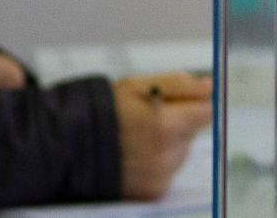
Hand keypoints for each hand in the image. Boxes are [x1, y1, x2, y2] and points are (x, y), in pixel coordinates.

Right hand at [114, 73, 212, 200]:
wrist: (65, 148)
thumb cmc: (102, 112)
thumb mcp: (138, 86)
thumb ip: (179, 85)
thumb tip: (211, 87)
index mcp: (166, 125)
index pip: (208, 113)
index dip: (197, 104)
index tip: (184, 102)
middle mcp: (166, 155)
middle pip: (193, 133)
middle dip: (180, 123)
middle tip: (148, 120)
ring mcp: (160, 176)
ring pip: (182, 152)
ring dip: (170, 144)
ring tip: (137, 139)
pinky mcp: (153, 192)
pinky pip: (169, 171)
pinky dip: (159, 163)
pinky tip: (135, 156)